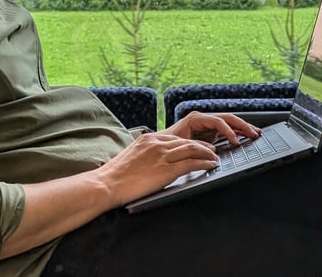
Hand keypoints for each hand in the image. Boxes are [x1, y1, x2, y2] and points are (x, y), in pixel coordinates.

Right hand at [95, 132, 218, 205]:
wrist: (107, 184)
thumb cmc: (114, 176)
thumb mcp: (131, 157)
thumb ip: (145, 155)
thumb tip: (153, 161)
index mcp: (148, 139)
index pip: (175, 138)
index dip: (189, 142)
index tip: (197, 146)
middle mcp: (157, 143)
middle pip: (186, 141)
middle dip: (202, 145)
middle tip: (212, 149)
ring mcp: (162, 155)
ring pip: (192, 149)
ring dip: (207, 153)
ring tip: (215, 157)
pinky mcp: (166, 169)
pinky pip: (191, 163)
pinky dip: (204, 163)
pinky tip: (211, 165)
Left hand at [164, 111, 260, 144]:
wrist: (157, 151)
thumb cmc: (166, 147)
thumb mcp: (180, 146)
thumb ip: (195, 146)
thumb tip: (211, 150)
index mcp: (195, 119)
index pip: (217, 121)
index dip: (228, 130)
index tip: (236, 141)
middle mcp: (202, 119)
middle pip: (227, 118)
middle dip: (242, 125)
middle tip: (254, 134)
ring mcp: (207, 126)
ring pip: (229, 123)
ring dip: (243, 127)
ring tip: (255, 133)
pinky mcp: (209, 133)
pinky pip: (226, 130)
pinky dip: (237, 133)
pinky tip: (246, 136)